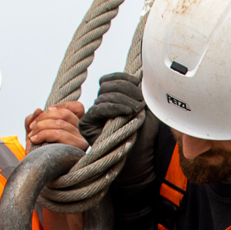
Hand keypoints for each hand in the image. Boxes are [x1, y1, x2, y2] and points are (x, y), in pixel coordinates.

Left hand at [25, 101, 86, 150]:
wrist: (41, 177)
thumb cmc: (39, 156)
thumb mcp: (34, 135)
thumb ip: (33, 121)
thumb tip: (38, 110)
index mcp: (76, 127)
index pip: (77, 107)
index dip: (58, 106)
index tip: (42, 113)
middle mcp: (82, 133)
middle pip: (64, 114)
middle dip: (43, 118)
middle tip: (32, 128)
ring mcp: (81, 141)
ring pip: (61, 123)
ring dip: (41, 127)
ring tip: (32, 136)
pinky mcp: (77, 149)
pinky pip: (61, 134)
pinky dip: (44, 134)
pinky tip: (35, 140)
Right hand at [88, 72, 159, 193]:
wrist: (138, 156)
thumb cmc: (142, 133)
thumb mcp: (144, 107)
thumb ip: (139, 91)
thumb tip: (141, 73)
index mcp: (109, 97)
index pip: (110, 79)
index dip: (125, 79)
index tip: (140, 86)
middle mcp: (98, 104)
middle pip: (107, 85)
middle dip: (127, 90)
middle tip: (141, 102)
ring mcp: (91, 114)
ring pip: (104, 96)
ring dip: (124, 100)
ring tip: (137, 110)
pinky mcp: (86, 124)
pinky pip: (98, 109)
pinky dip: (114, 108)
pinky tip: (127, 112)